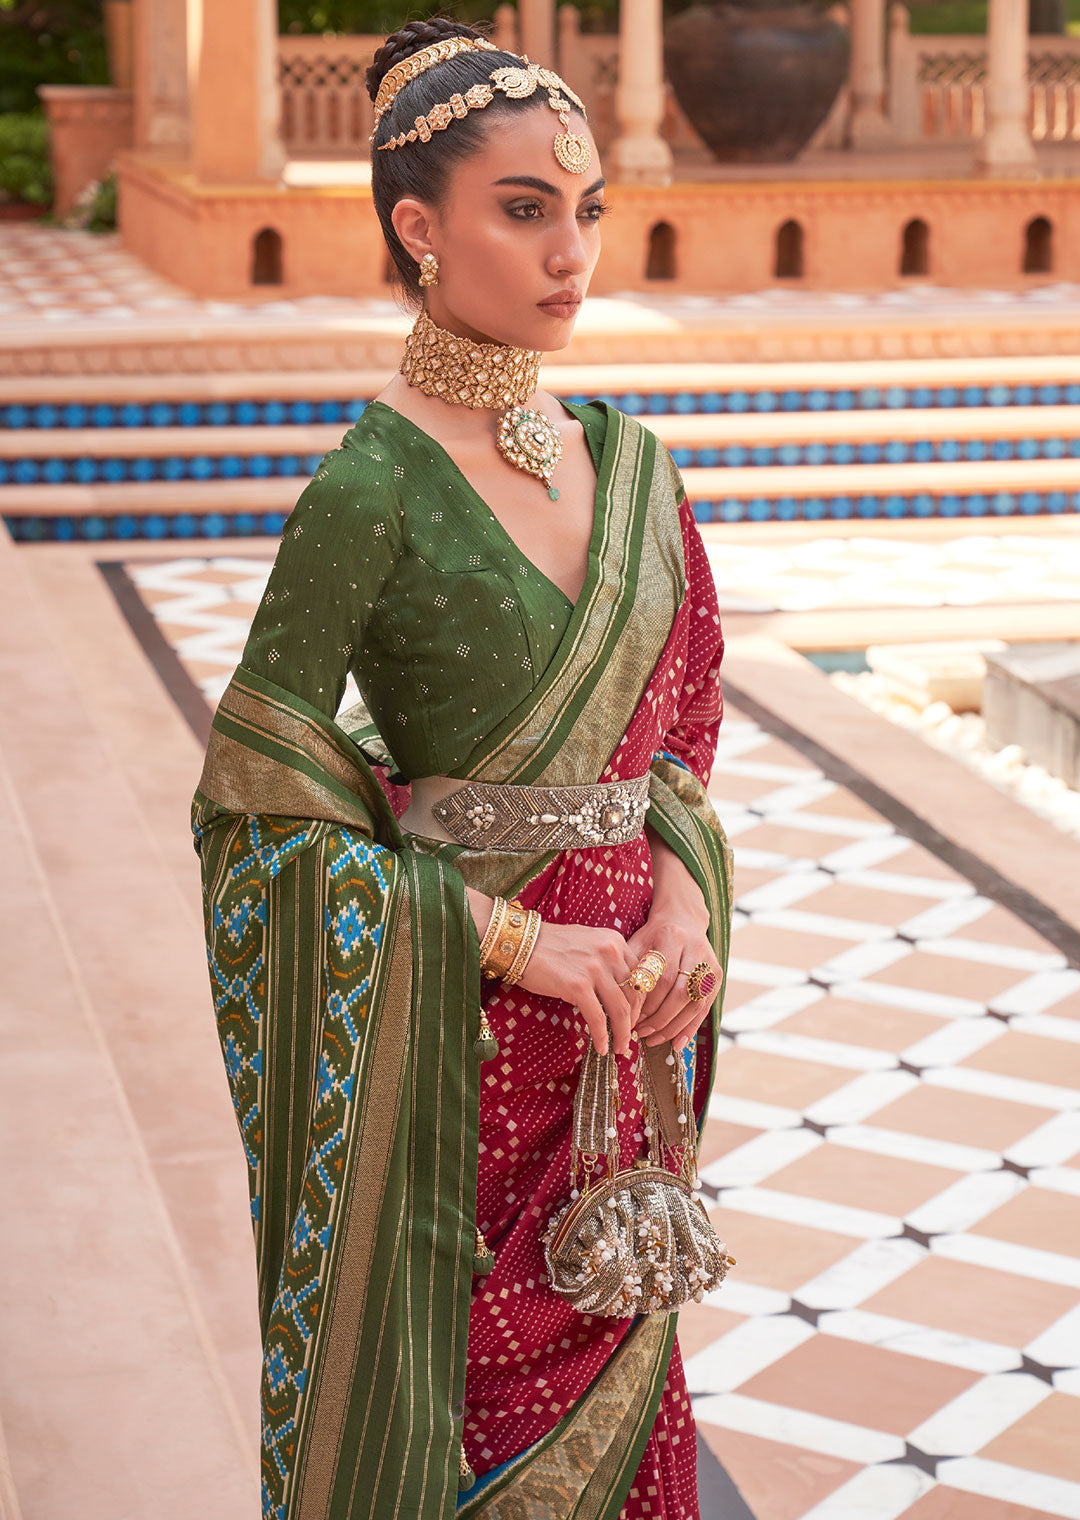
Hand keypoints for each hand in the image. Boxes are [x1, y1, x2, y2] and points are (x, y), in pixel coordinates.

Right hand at [514, 920, 639, 1056]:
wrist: (519, 943)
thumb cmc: (549, 945)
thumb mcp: (587, 942)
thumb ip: (606, 960)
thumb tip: (618, 989)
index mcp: (615, 940)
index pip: (640, 976)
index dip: (640, 1001)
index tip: (634, 1016)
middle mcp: (610, 951)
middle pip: (634, 994)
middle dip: (633, 1020)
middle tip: (629, 1036)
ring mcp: (594, 969)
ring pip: (620, 1009)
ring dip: (622, 1033)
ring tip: (620, 1048)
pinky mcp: (578, 986)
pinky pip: (597, 1018)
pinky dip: (602, 1036)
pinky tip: (601, 1047)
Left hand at [623, 904, 721, 1053]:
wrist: (682, 919)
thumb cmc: (653, 935)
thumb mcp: (637, 942)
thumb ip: (630, 968)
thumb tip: (616, 1005)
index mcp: (671, 937)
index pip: (660, 978)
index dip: (645, 1003)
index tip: (630, 1019)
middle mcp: (695, 949)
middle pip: (679, 993)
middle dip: (658, 1018)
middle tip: (640, 1033)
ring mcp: (709, 963)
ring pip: (694, 1003)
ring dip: (672, 1027)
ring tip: (652, 1039)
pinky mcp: (717, 975)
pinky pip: (705, 1008)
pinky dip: (690, 1028)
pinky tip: (676, 1043)